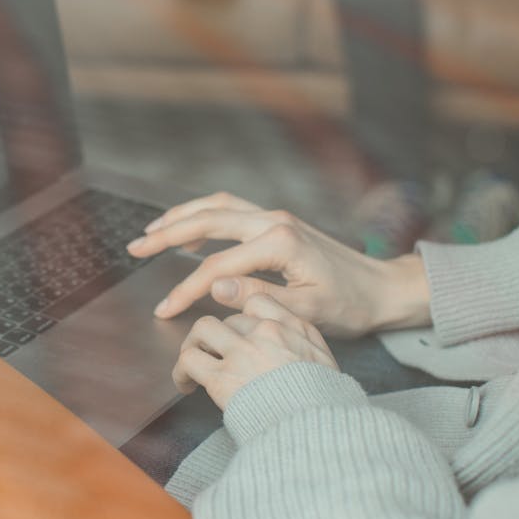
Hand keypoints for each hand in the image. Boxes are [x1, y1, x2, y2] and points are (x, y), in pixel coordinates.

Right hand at [127, 191, 429, 338]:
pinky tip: (189, 230)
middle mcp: (274, 221)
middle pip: (207, 221)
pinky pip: (232, 211)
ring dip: (181, 216)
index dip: (186, 290)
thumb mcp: (307, 311)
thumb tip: (215, 287)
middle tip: (135, 248)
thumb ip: (259, 299)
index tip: (165, 311)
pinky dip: (204, 215)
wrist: (384, 289)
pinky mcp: (278, 222)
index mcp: (279, 243)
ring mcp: (276, 217)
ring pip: (217, 207)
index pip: (217, 267)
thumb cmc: (351, 305)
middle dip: (167, 233)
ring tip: (152, 231)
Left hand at [172, 294, 338, 410]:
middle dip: (219, 339)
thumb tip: (288, 344)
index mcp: (293, 327)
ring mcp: (242, 352)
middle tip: (215, 359)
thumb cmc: (324, 404)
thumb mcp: (326, 363)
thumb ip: (303, 343)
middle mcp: (265, 332)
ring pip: (202, 330)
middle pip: (228, 320)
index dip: (243, 319)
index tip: (239, 335)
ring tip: (194, 366)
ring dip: (194, 347)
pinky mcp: (222, 377)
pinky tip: (186, 385)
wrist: (316, 429)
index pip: (257, 303)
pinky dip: (181, 371)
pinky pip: (189, 360)